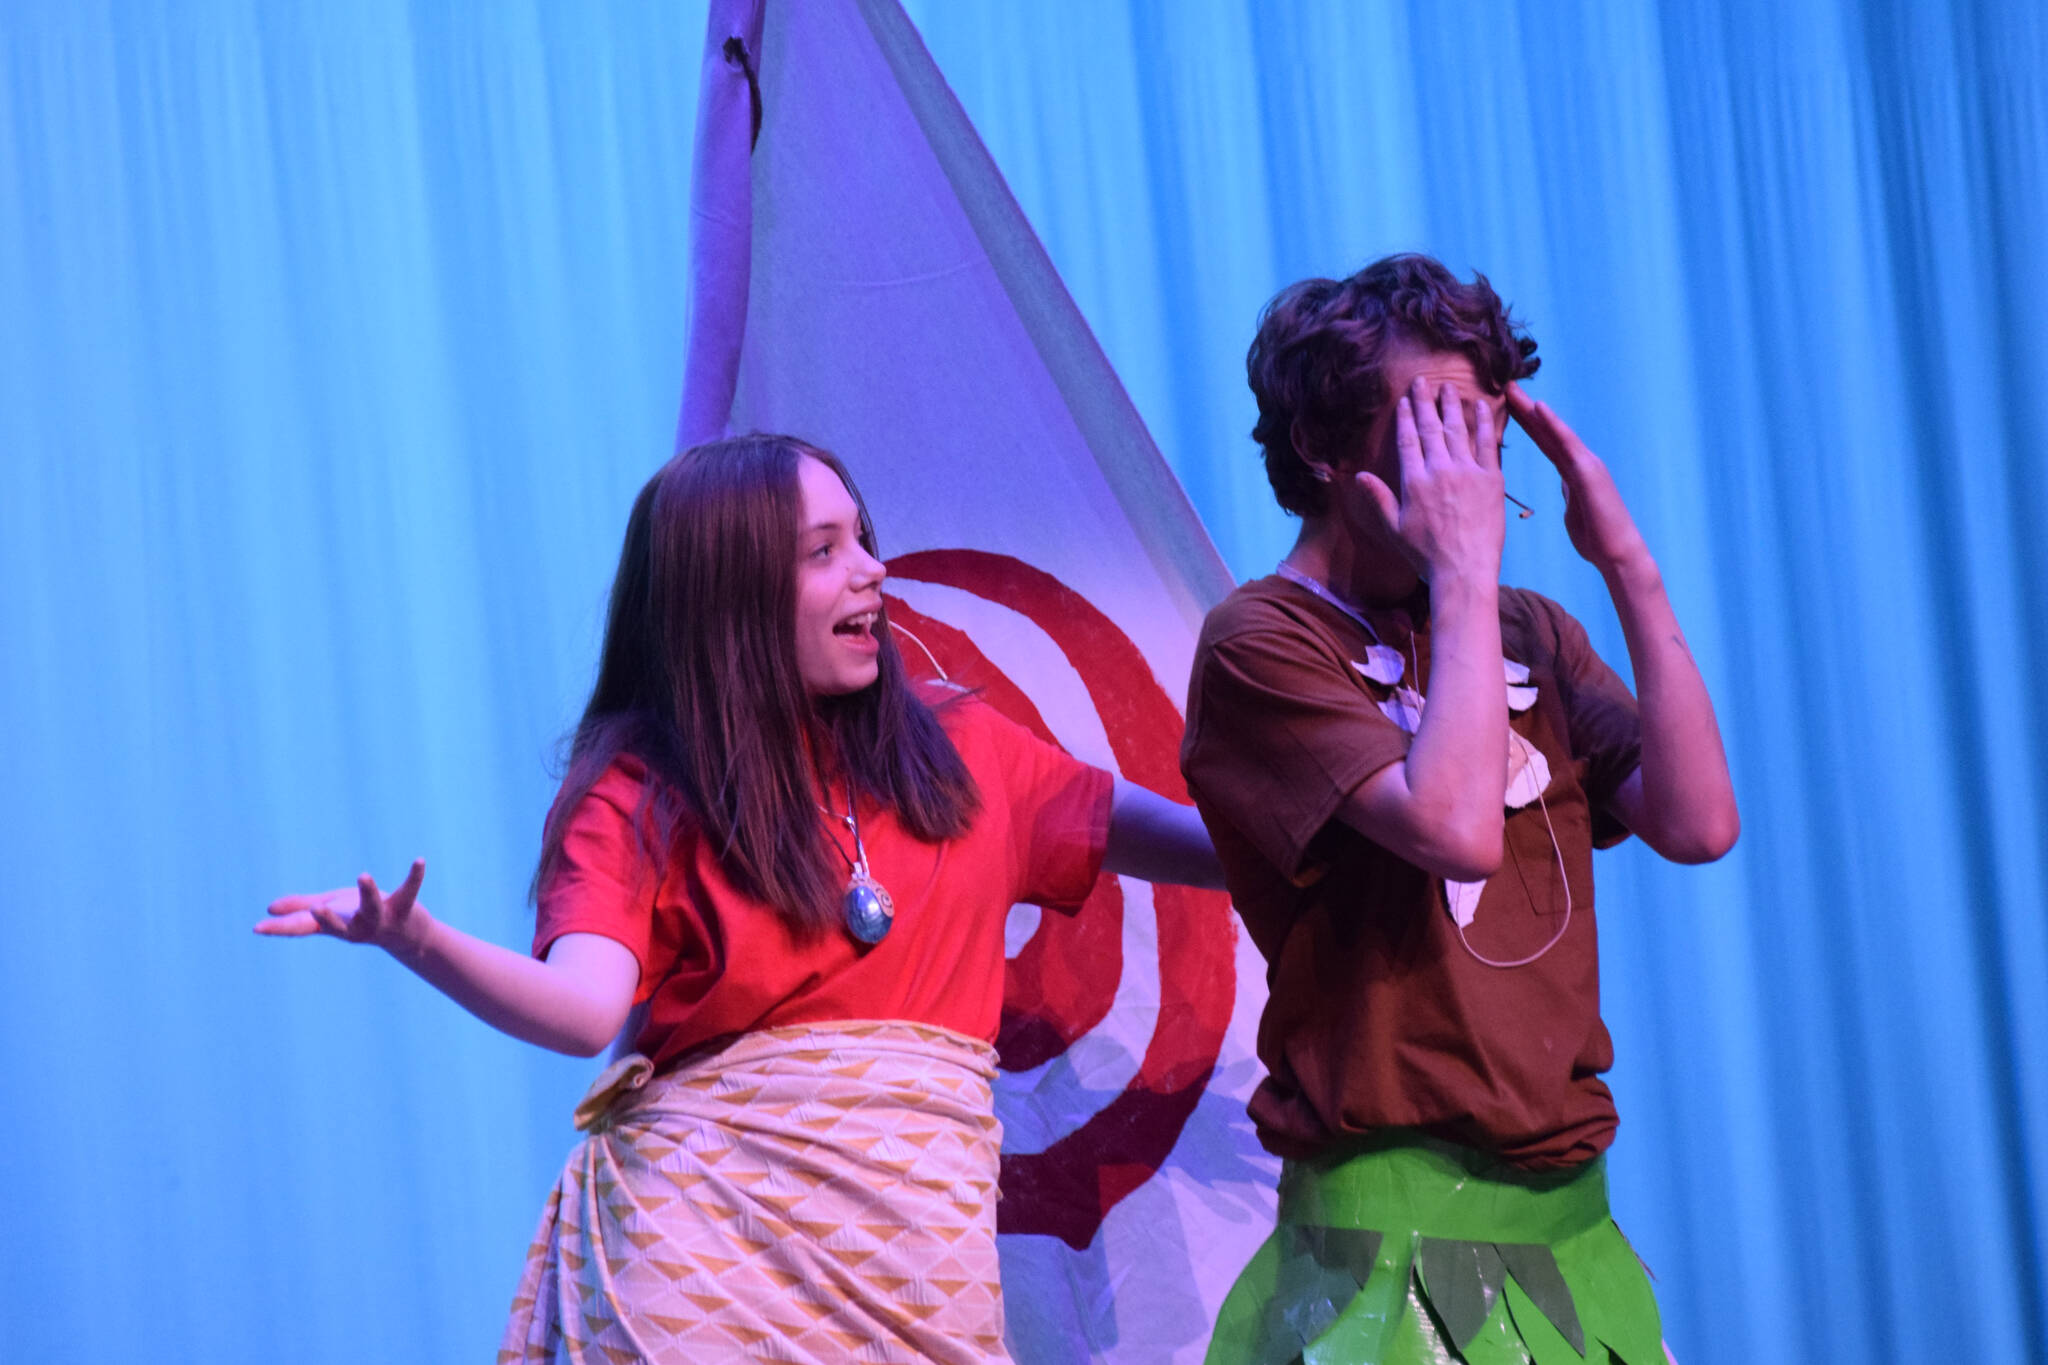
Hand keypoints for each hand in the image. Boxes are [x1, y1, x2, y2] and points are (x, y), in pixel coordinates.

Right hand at [257, 859, 430, 956]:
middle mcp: (357, 928)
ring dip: (369, 893)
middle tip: (316, 909)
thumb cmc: (365, 918)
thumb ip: (302, 909)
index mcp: (336, 926)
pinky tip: (419, 860)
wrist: (409, 935)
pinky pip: (409, 891)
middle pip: (340, 926)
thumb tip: (269, 908)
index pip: (304, 928)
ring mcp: (382, 920)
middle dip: (328, 919)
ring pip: (373, 909)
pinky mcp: (405, 909)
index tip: (257, 927)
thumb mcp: (332, 911)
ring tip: (364, 876)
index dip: (280, 928)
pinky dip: (414, 876)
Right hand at [1355, 375, 1504, 583]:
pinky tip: (1481, 407)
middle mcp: (1439, 470)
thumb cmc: (1426, 555)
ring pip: (1457, 431)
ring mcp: (1467, 473)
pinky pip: (1488, 444)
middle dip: (1425, 403)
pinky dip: (1484, 423)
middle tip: (1423, 381)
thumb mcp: (1394, 529)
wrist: (1464, 570)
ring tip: (1448, 388)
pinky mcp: (1491, 480)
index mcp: (1414, 482)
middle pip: (1431, 428)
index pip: (1408, 441)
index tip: (1405, 400)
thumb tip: (1358, 475)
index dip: (1406, 418)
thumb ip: (1378, 499)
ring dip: (1452, 406)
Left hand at [1507, 384, 1648, 573]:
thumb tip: (1565, 483)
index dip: (1526, 423)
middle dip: (1526, 409)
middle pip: (1547, 431)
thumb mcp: (1574, 509)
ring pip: (1555, 431)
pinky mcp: (1590, 472)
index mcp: (1573, 471)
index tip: (1505, 406)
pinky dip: (1554, 425)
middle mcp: (1580, 462)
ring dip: (1534, 409)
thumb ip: (1570, 492)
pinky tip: (1540, 408)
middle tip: (1504, 386)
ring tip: (1513, 390)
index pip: (1544, 442)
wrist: (1617, 554)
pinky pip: (1568, 444)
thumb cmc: (1596, 538)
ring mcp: (1586, 464)